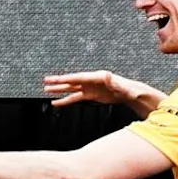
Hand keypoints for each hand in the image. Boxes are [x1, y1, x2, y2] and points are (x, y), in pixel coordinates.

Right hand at [40, 70, 160, 112]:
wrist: (132, 94)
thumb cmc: (129, 89)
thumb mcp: (122, 86)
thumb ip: (114, 82)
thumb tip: (107, 75)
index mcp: (97, 77)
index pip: (79, 77)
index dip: (66, 78)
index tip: (56, 79)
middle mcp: (91, 81)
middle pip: (72, 81)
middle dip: (58, 82)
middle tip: (45, 81)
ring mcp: (89, 88)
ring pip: (71, 88)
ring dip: (59, 90)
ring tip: (46, 90)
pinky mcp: (90, 95)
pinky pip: (75, 98)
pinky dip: (66, 100)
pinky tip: (57, 103)